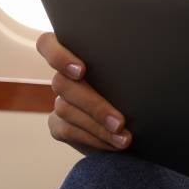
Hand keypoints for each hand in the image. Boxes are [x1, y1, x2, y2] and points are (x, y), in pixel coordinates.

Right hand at [36, 31, 131, 154]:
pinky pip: (68, 130)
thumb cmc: (137, 85)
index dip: (58, 56)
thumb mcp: (130, 70)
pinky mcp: (58, 124)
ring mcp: (59, 100)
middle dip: (94, 105)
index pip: (47, 44)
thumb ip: (123, 63)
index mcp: (77, 52)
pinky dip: (94, 139)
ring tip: (124, 138)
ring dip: (98, 126)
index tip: (81, 71)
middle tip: (120, 122)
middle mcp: (63, 75)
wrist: (137, 117)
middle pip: (62, 83)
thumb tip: (140, 62)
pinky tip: (114, 145)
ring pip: (66, 109)